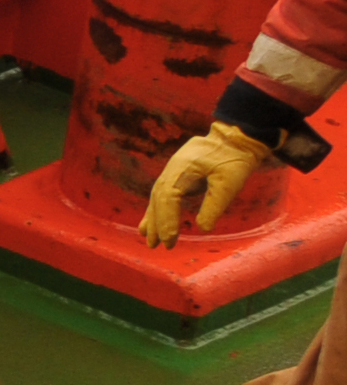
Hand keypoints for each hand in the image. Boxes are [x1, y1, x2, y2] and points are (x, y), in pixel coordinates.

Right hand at [142, 123, 270, 245]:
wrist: (236, 137)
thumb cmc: (235, 158)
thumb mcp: (230, 181)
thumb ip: (215, 204)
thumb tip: (203, 228)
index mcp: (181, 169)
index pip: (168, 198)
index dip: (167, 220)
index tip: (171, 240)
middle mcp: (171, 170)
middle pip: (158, 200)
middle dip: (157, 224)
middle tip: (157, 246)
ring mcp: (172, 171)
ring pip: (157, 198)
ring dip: (153, 219)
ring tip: (149, 239)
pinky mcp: (177, 175)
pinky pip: (163, 195)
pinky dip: (157, 210)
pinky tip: (152, 222)